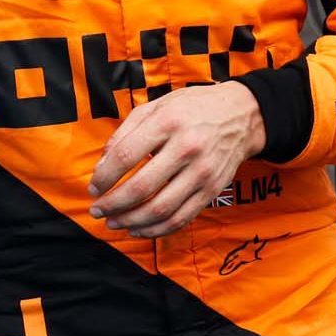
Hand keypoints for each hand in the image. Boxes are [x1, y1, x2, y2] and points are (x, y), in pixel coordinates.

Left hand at [87, 83, 265, 237]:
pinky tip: (139, 228)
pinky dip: (157, 229)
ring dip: (131, 221)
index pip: (126, 156)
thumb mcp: (156, 106)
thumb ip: (125, 132)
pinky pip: (181, 218)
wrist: (241, 115)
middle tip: (97, 210)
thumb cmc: (192, 108)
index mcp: (167, 122)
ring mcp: (202, 172)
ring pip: (161, 209)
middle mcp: (186, 148)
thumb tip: (103, 165)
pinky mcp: (212, 190)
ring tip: (114, 222)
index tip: (94, 187)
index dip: (104, 176)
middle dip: (113, 203)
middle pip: (141, 187)